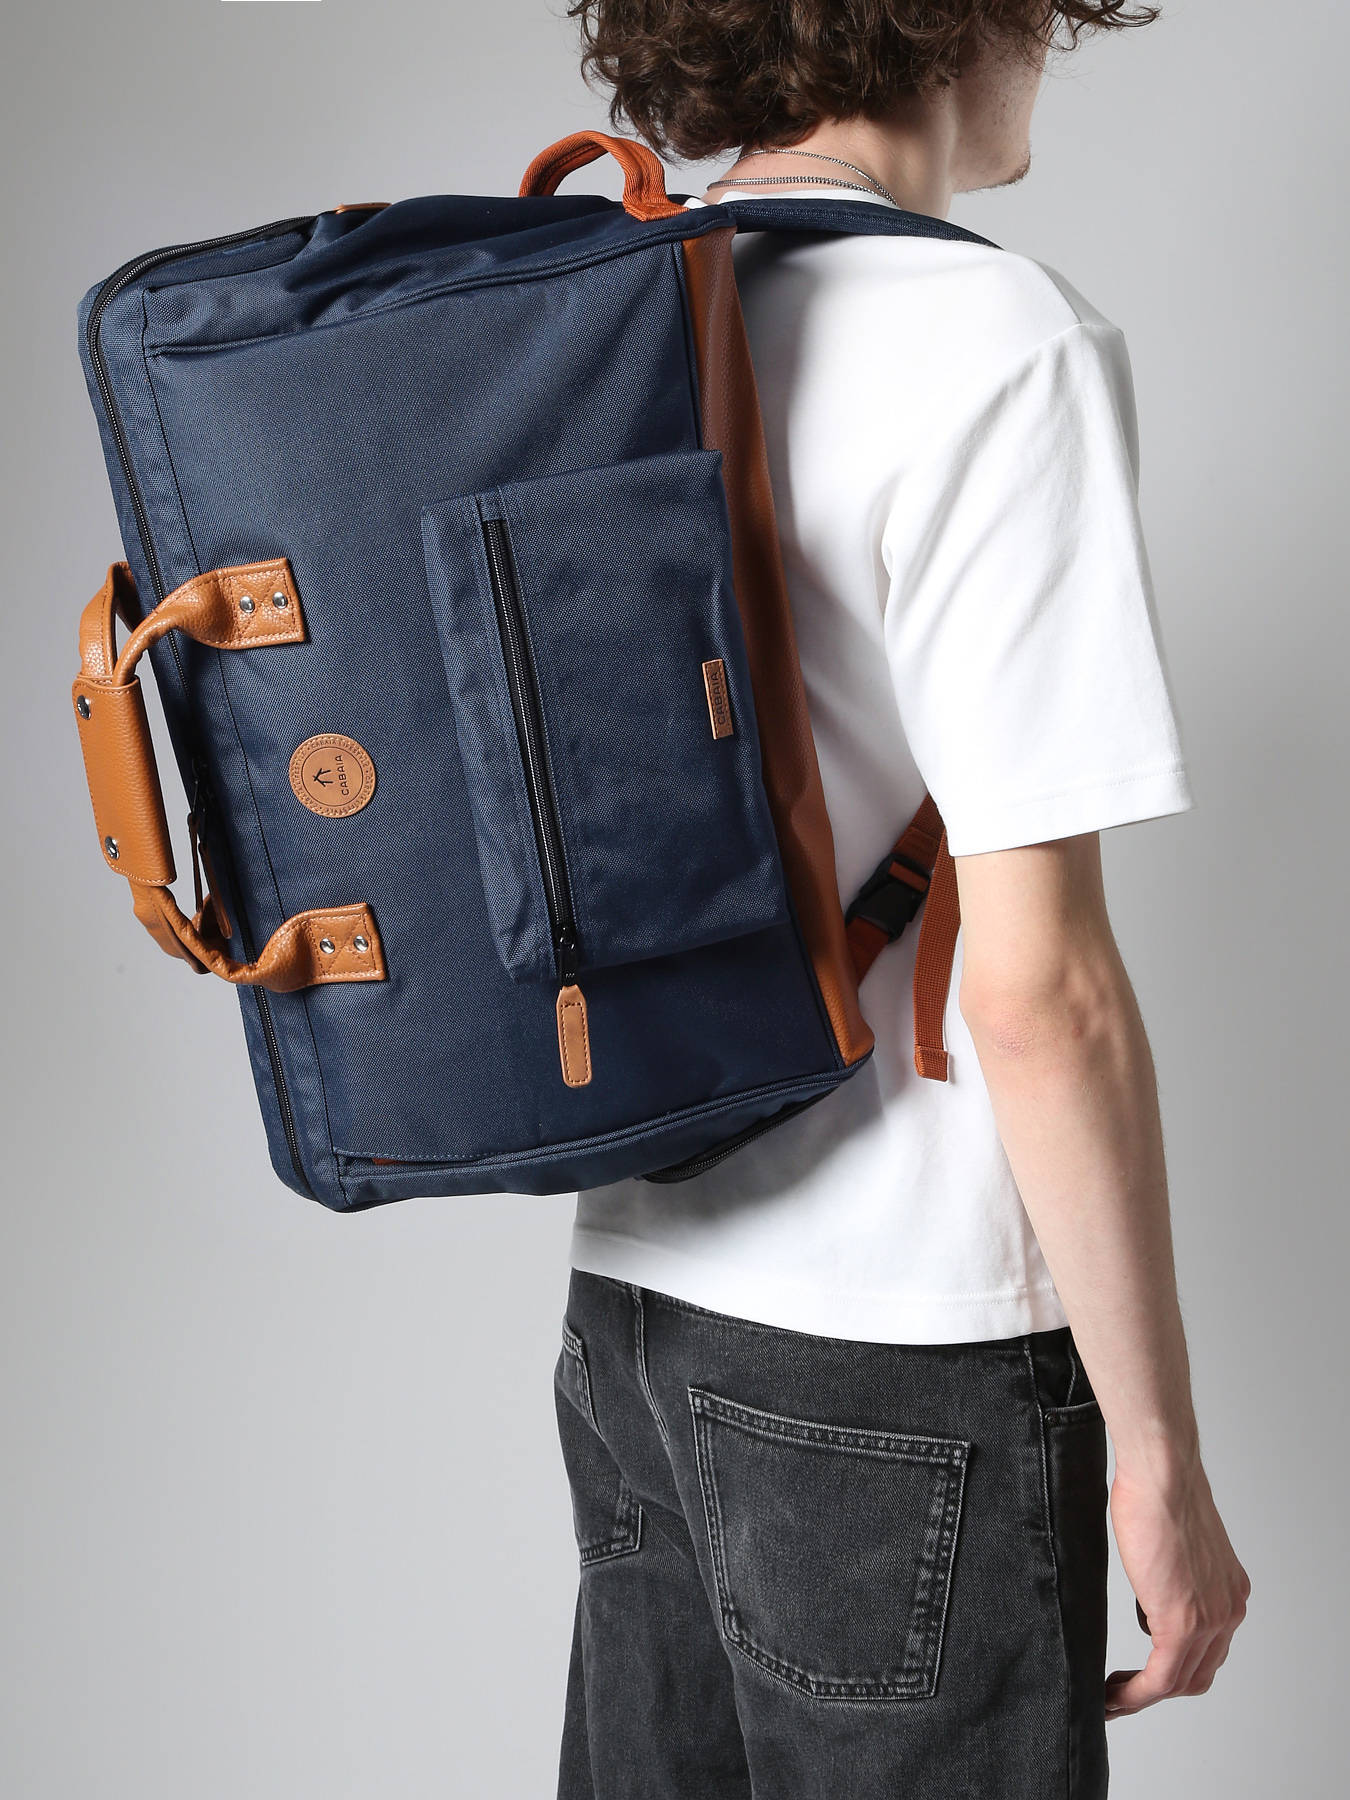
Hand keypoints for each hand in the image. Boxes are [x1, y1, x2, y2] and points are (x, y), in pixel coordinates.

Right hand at [1106, 1452, 1249, 1716]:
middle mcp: (1229, 1609)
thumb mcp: (1172, 1541)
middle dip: (1158, 1688)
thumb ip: (1170, 1572)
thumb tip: (1149, 1585)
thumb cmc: (1159, 1487)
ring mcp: (1211, 1620)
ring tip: (1112, 1695)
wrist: (1163, 1471)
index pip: (1207, 1649)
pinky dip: (1136, 1695)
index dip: (1173, 1669)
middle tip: (1123, 1689)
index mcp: (1229, 1590)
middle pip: (1197, 1674)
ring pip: (1180, 1682)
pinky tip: (1114, 1695)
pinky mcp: (1183, 1624)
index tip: (1140, 1673)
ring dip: (1143, 1696)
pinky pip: (1161, 1679)